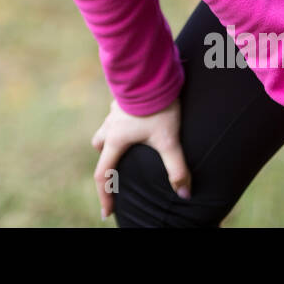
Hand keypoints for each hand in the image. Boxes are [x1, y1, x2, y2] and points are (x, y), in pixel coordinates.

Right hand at [90, 96, 189, 220]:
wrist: (151, 71)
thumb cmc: (158, 106)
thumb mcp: (169, 140)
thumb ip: (177, 168)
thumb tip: (184, 194)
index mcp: (116, 139)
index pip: (103, 174)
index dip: (105, 195)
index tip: (107, 212)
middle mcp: (110, 124)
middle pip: (99, 147)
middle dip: (106, 159)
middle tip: (119, 168)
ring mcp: (114, 108)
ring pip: (106, 127)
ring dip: (113, 137)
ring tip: (130, 140)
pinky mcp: (122, 96)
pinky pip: (117, 112)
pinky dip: (123, 119)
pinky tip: (139, 116)